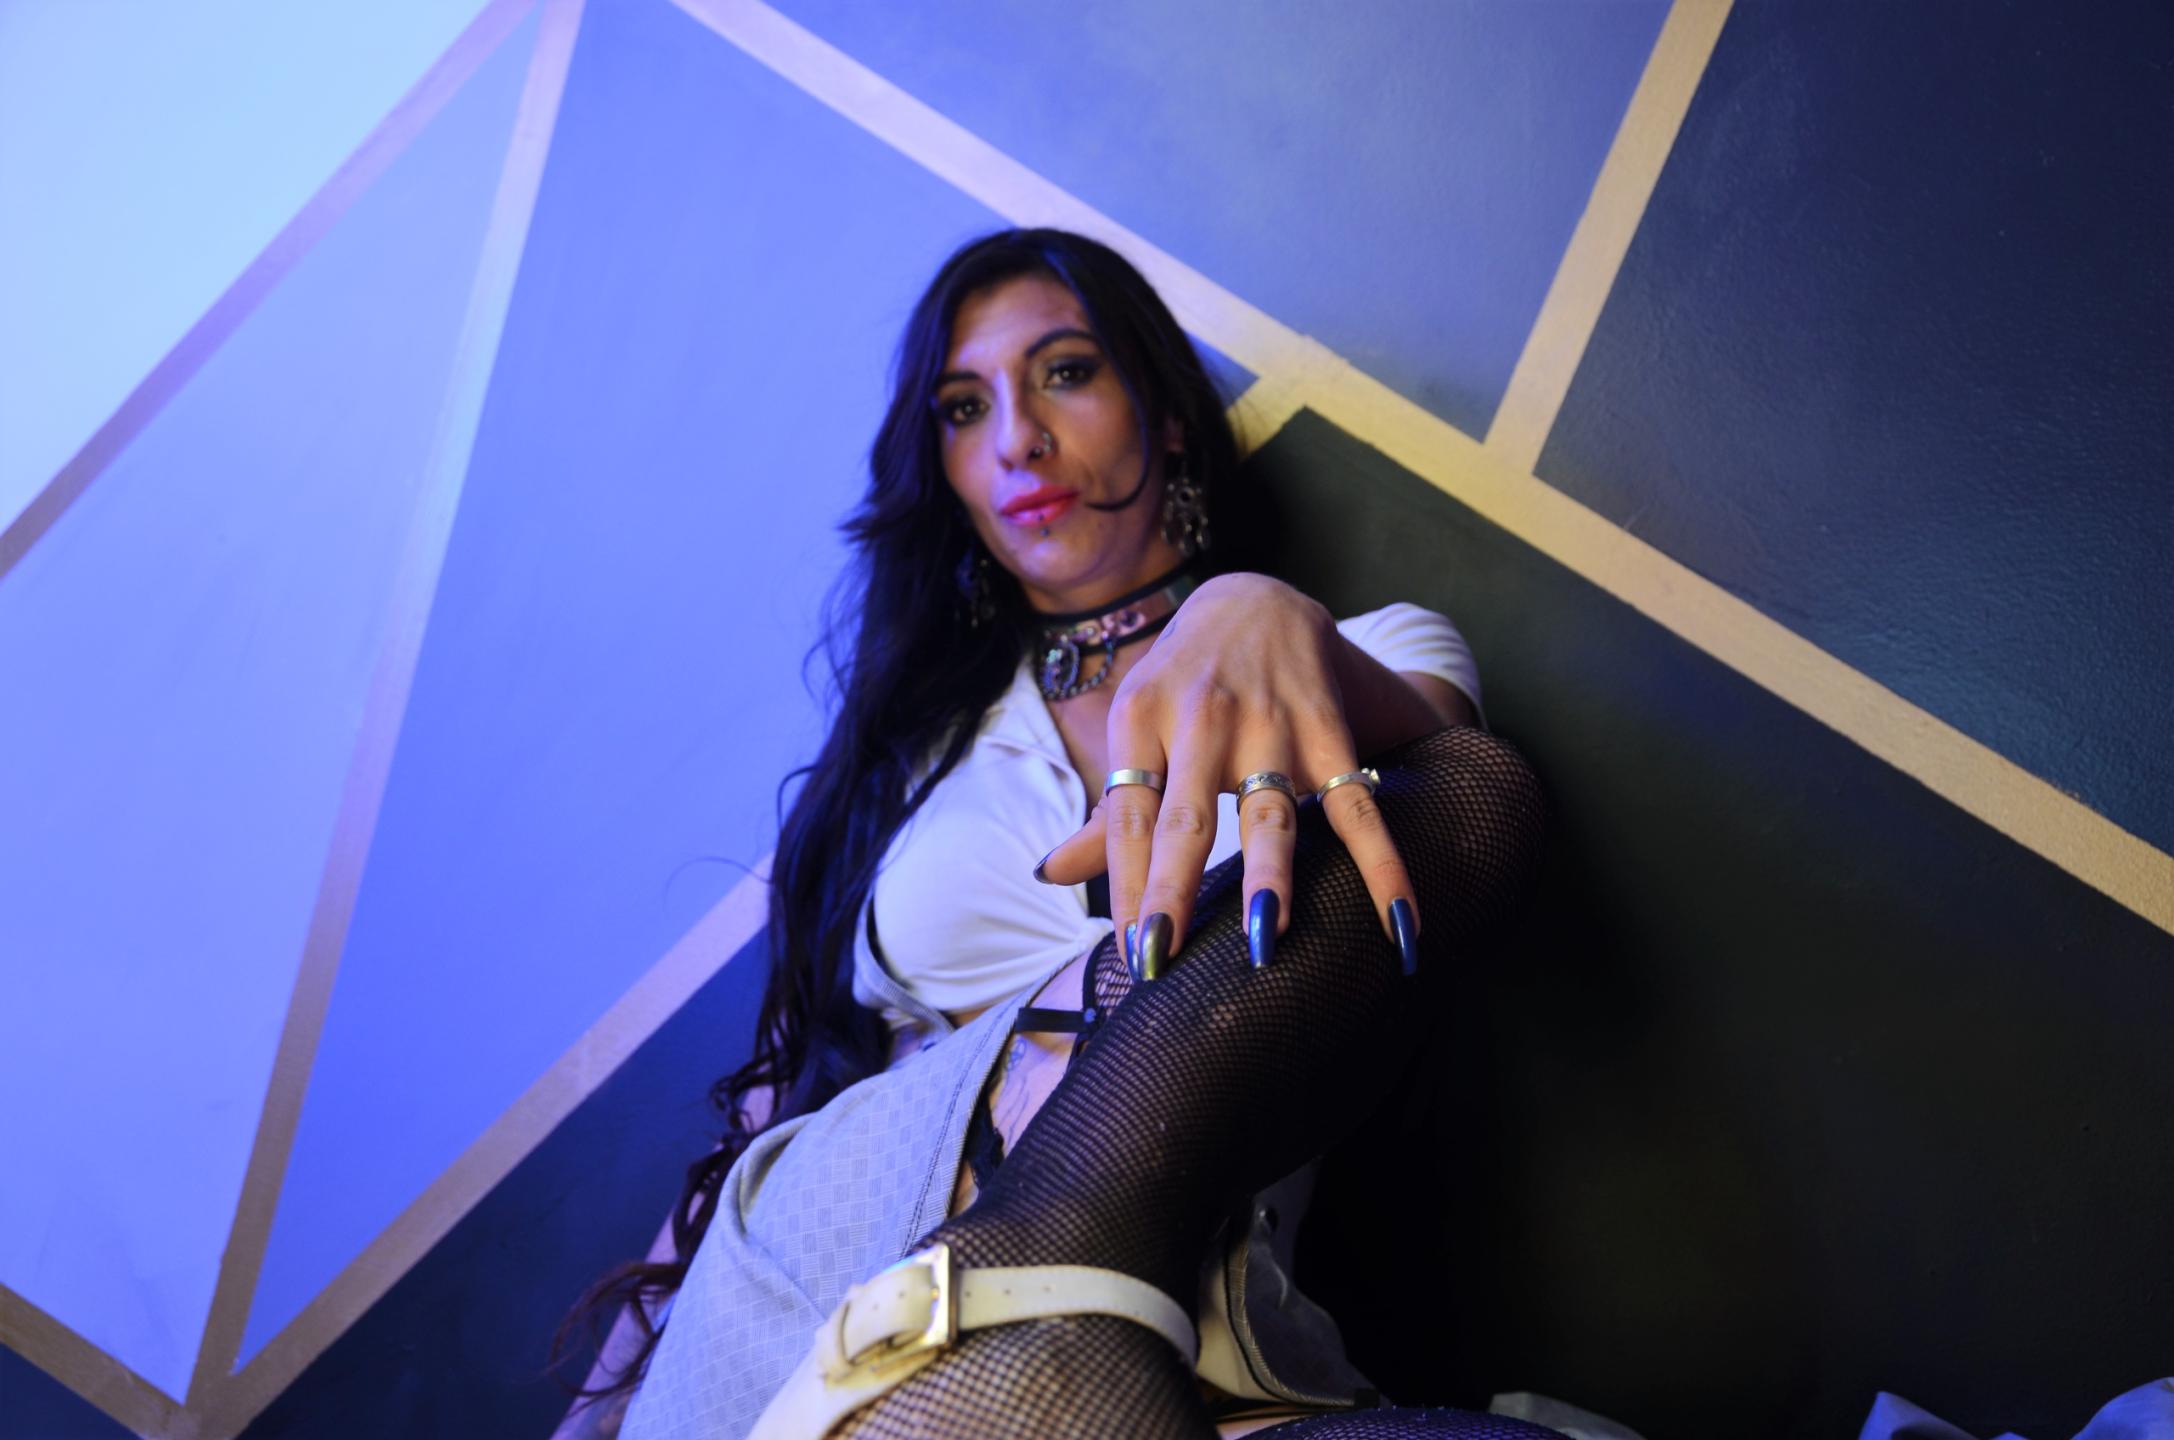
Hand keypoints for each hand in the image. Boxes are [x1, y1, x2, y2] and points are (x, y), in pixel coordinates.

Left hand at [1038, 574, 1420, 975]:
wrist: (1256, 601)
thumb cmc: (1182, 684)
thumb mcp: (1135, 728)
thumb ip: (1106, 815)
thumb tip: (1048, 875)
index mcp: (1141, 719)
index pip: (1128, 816)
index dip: (1125, 883)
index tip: (1130, 950)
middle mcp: (1202, 720)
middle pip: (1186, 818)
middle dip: (1172, 887)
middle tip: (1160, 952)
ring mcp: (1269, 724)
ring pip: (1270, 812)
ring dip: (1269, 874)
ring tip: (1265, 935)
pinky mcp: (1326, 731)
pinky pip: (1355, 808)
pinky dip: (1382, 865)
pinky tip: (1401, 922)